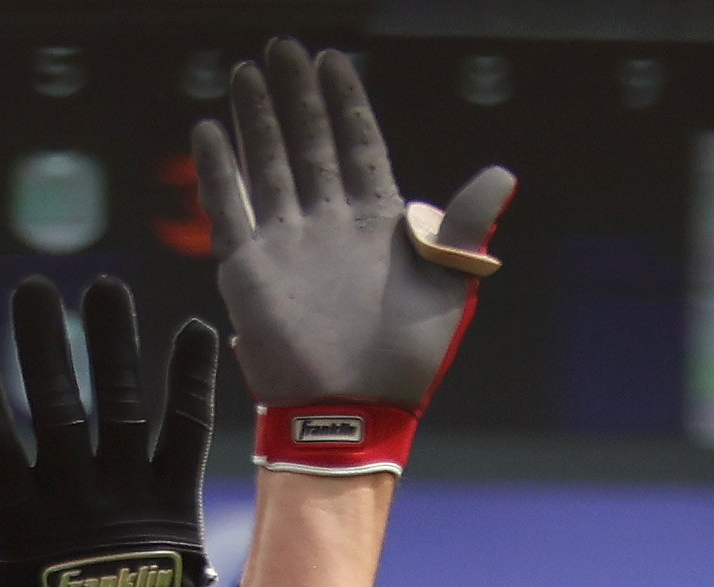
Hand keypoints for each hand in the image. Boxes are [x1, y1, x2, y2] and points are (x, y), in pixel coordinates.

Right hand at [0, 277, 223, 586]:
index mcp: (19, 518)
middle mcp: (74, 498)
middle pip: (55, 406)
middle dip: (42, 345)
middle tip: (34, 288)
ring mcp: (128, 497)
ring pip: (119, 407)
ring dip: (113, 345)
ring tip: (105, 289)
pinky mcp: (176, 503)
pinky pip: (185, 433)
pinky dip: (192, 382)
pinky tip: (196, 330)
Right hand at [194, 38, 513, 475]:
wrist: (354, 411)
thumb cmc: (407, 359)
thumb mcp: (450, 284)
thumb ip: (467, 226)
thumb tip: (504, 175)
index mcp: (375, 223)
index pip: (358, 144)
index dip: (346, 103)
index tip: (334, 60)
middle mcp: (328, 224)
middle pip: (308, 143)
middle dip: (296, 96)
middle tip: (282, 47)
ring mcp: (287, 243)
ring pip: (269, 164)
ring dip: (257, 118)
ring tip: (246, 72)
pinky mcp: (250, 269)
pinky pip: (230, 209)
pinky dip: (219, 170)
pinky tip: (210, 131)